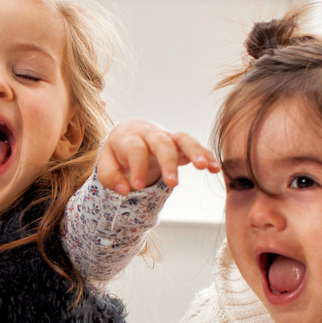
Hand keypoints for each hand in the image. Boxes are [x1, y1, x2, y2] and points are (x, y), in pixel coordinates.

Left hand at [95, 118, 219, 195]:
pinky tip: (215, 169)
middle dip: (168, 162)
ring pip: (183, 139)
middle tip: (172, 184)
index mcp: (129, 136)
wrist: (130, 132)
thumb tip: (125, 190)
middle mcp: (150, 134)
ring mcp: (167, 137)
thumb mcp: (106, 163)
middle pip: (162, 143)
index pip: (135, 149)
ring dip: (195, 152)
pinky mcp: (180, 144)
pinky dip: (206, 155)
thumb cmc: (117, 152)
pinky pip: (195, 146)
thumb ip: (110, 177)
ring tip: (204, 167)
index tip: (137, 186)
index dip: (137, 167)